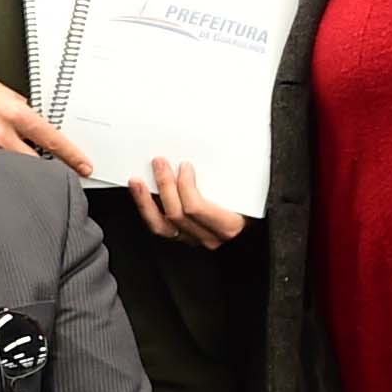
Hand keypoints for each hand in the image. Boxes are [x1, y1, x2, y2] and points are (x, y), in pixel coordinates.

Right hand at [0, 74, 94, 178]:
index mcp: (16, 115)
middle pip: (34, 163)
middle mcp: (1, 132)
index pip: (52, 140)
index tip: (83, 166)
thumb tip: (40, 132)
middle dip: (46, 170)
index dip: (71, 156)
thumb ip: (26, 115)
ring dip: (21, 171)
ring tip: (25, 173)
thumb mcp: (10, 96)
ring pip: (12, 170)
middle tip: (56, 174)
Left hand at [127, 152, 242, 245]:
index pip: (196, 207)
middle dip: (165, 185)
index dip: (185, 185)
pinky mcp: (183, 238)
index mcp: (227, 225)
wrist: (253, 227)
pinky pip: (160, 227)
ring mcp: (194, 239)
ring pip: (161, 226)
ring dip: (146, 201)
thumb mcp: (248, 190)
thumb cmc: (253, 206)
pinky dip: (147, 210)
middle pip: (177, 213)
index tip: (185, 166)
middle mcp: (209, 236)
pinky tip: (141, 195)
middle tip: (159, 163)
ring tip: (137, 182)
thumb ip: (233, 175)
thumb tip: (216, 152)